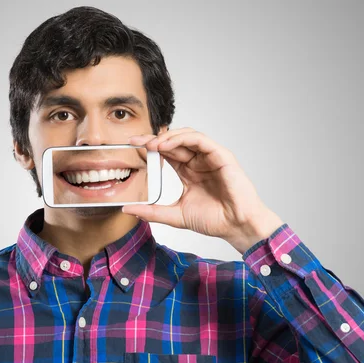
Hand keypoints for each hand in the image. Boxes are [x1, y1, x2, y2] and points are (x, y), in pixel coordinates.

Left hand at [122, 128, 283, 254]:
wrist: (236, 227)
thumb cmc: (214, 220)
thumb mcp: (175, 215)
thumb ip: (152, 212)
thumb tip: (127, 210)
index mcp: (188, 171)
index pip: (166, 152)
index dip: (149, 148)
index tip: (131, 147)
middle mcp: (198, 161)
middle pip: (173, 141)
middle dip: (153, 139)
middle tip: (135, 141)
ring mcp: (210, 157)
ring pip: (186, 135)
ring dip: (167, 137)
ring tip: (151, 144)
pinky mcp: (221, 155)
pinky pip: (200, 139)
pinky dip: (182, 138)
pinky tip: (167, 144)